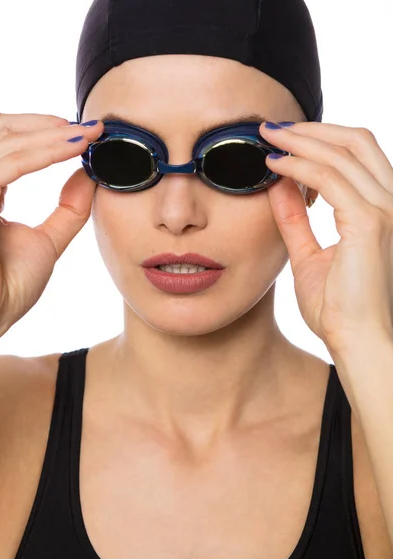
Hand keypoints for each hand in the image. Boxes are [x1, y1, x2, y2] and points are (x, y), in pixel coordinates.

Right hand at [0, 113, 103, 342]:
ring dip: (49, 134)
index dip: (43, 134)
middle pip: (1, 132)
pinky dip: (42, 152)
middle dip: (46, 125)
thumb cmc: (6, 290)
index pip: (7, 146)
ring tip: (86, 134)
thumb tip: (89, 177)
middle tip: (89, 128)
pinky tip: (73, 147)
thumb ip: (68, 210)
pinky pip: (6, 165)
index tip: (85, 135)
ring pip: (4, 140)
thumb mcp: (46, 242)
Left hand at [259, 120, 392, 354]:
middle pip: (355, 141)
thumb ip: (295, 220)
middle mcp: (391, 203)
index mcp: (381, 209)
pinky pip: (330, 178)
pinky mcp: (369, 223)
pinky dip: (299, 165)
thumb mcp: (308, 255)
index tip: (282, 139)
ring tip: (267, 138)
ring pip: (342, 152)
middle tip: (271, 128)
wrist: (357, 342)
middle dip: (311, 128)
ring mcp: (385, 210)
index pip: (357, 155)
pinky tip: (274, 166)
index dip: (320, 138)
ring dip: (300, 140)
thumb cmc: (339, 309)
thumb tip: (278, 187)